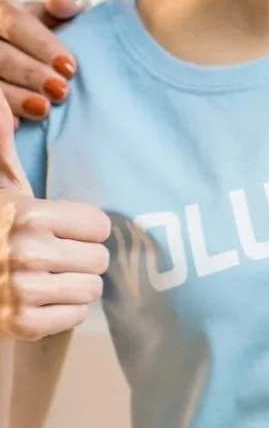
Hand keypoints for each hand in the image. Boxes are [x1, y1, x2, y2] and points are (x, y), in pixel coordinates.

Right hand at [0, 0, 88, 122]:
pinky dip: (0, 115)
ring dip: (14, 97)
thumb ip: (68, 0)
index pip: (15, 22)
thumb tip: (61, 2)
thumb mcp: (67, 13)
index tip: (69, 67)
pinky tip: (16, 126)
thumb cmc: (60, 32)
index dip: (41, 44)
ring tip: (43, 110)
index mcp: (3, 10)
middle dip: (29, 73)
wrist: (49, 59)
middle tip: (60, 91)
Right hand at [0, 103, 110, 340]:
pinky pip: (75, 317)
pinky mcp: (24, 324)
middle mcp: (28, 252)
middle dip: (81, 258)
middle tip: (53, 257)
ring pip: (92, 290)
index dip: (83, 229)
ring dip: (74, 286)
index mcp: (28, 215)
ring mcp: (24, 291)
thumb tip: (4, 103)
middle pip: (100, 259)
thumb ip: (3, 149)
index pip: (99, 226)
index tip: (61, 230)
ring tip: (48, 278)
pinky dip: (62, 313)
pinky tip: (40, 300)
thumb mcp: (0, 189)